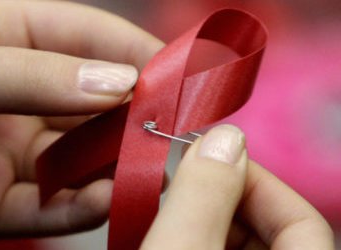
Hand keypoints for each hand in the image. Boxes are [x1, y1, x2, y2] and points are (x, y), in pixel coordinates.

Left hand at [0, 0, 162, 240]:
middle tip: (170, 132)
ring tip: (148, 174)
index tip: (178, 73)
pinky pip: (51, 204)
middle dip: (132, 116)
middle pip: (92, 101)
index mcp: (1, 36)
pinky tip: (107, 202)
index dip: (134, 50)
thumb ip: (30, 73)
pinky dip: (82, 207)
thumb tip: (116, 83)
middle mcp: (15, 92)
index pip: (86, 35)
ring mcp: (8, 148)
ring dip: (114, 166)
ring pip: (78, 158)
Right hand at [142, 125, 334, 249]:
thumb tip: (224, 139)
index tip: (209, 160)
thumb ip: (204, 194)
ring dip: (204, 219)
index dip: (257, 182)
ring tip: (166, 207)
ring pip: (236, 244)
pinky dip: (195, 238)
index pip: (302, 222)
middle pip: (269, 231)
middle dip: (222, 199)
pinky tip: (166, 231)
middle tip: (181, 183)